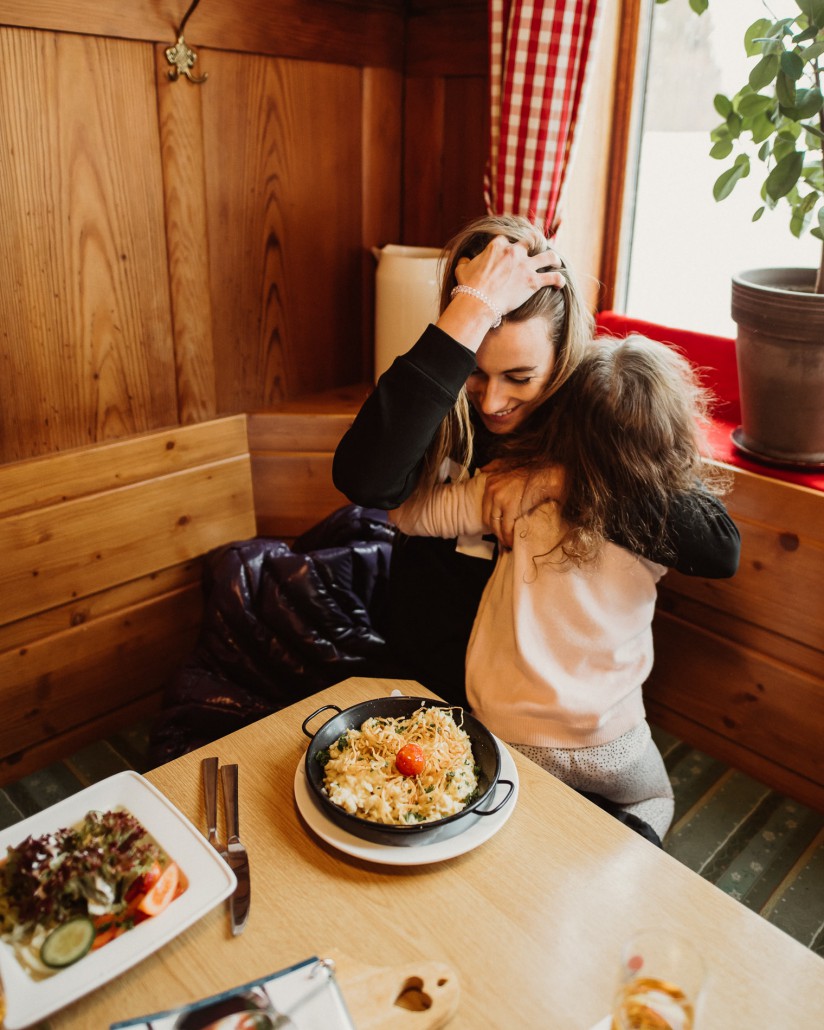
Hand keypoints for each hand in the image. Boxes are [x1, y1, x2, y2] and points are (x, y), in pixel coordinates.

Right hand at [436, 235, 564, 351]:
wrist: (478, 301)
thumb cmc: (468, 286)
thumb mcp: (462, 269)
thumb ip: (465, 261)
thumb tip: (464, 259)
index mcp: (497, 246)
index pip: (507, 239)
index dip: (509, 245)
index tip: (510, 251)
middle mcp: (514, 252)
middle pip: (531, 241)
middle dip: (536, 244)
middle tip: (538, 250)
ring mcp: (525, 266)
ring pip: (548, 256)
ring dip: (554, 258)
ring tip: (556, 262)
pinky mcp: (533, 281)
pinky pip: (552, 277)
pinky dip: (559, 280)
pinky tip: (560, 283)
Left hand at [481, 462, 566, 548]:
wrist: (548, 473)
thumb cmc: (534, 469)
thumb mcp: (508, 463)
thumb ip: (494, 466)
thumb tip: (482, 469)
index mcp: (490, 482)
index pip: (485, 508)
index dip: (492, 520)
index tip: (498, 527)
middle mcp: (492, 489)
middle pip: (488, 518)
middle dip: (495, 530)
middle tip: (503, 537)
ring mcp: (499, 498)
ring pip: (496, 525)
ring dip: (501, 537)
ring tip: (508, 542)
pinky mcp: (510, 507)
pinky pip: (506, 527)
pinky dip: (508, 537)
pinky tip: (512, 541)